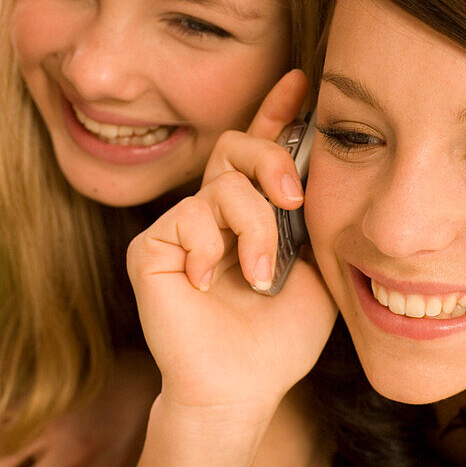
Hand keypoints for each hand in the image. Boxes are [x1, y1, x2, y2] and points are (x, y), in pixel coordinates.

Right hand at [126, 70, 336, 412]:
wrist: (242, 386)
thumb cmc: (280, 338)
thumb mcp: (314, 270)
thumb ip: (310, 220)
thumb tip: (311, 172)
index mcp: (253, 213)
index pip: (260, 150)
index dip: (276, 111)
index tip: (301, 80)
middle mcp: (214, 212)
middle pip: (236, 146)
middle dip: (271, 158)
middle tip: (294, 197)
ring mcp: (181, 228)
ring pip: (220, 186)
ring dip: (252, 229)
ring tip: (259, 276)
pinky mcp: (151, 248)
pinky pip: (186, 218)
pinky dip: (209, 250)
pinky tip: (208, 284)